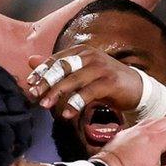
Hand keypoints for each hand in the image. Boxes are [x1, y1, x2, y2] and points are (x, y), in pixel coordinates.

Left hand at [26, 48, 144, 118]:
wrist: (136, 88)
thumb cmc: (103, 80)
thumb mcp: (79, 72)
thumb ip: (56, 67)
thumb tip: (30, 60)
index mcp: (81, 51)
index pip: (56, 59)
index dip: (42, 71)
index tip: (29, 83)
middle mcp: (90, 56)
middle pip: (63, 67)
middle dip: (46, 81)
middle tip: (34, 94)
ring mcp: (101, 68)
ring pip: (74, 80)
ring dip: (57, 93)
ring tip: (45, 105)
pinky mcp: (110, 81)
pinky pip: (88, 92)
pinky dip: (75, 103)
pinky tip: (66, 114)